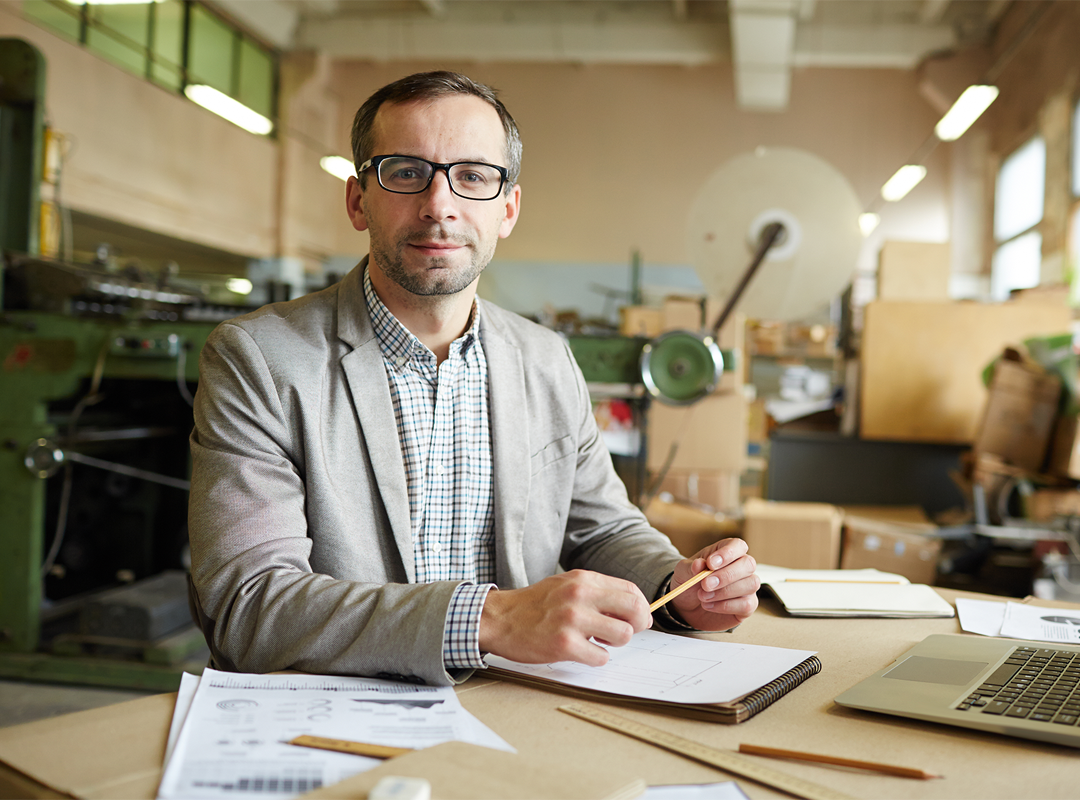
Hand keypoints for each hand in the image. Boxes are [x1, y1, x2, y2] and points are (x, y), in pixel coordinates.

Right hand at [478, 570, 651, 665]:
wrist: (500, 618)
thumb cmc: (535, 604)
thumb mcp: (566, 585)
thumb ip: (596, 592)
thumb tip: (630, 609)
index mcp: (583, 579)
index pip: (631, 591)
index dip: (640, 608)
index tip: (635, 619)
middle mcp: (580, 595)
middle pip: (634, 610)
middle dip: (636, 626)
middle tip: (622, 633)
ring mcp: (572, 620)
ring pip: (623, 636)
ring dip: (614, 644)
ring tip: (596, 641)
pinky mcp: (564, 644)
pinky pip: (600, 658)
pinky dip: (595, 659)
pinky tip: (581, 652)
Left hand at [668, 538, 758, 631]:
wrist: (687, 605)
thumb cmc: (690, 581)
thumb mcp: (683, 571)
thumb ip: (691, 566)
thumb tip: (699, 564)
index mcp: (727, 551)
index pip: (738, 545)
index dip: (727, 553)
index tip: (710, 564)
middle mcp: (741, 566)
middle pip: (748, 564)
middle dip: (726, 575)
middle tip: (705, 584)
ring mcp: (747, 585)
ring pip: (751, 584)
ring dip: (725, 592)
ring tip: (703, 596)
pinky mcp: (748, 604)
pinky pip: (747, 604)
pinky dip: (726, 606)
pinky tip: (709, 605)